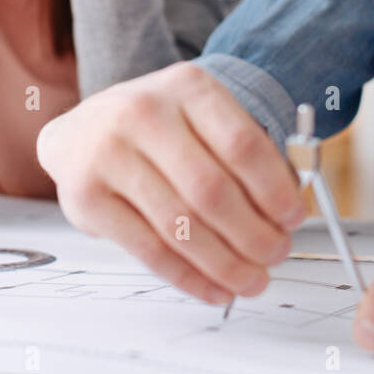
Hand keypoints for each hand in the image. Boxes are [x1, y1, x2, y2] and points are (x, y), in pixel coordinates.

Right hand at [37, 62, 307, 303]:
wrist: (79, 131)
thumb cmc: (153, 131)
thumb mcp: (199, 118)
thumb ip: (241, 155)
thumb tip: (282, 217)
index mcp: (186, 87)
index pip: (243, 145)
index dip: (274, 190)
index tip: (294, 219)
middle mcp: (144, 113)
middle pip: (212, 190)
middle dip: (253, 234)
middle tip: (276, 254)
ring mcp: (109, 153)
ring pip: (180, 226)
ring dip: (224, 263)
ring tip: (251, 279)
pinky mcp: (86, 196)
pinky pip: (148, 249)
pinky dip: (188, 277)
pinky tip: (214, 287)